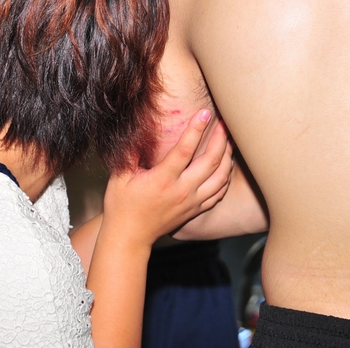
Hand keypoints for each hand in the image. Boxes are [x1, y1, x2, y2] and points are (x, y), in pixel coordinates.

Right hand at [101, 109, 232, 246]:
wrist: (130, 237)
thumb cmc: (122, 205)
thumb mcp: (120, 176)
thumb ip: (130, 152)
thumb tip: (138, 128)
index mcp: (162, 180)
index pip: (184, 150)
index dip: (196, 130)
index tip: (204, 113)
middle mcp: (181, 191)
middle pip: (210, 162)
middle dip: (220, 139)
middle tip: (224, 122)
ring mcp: (191, 202)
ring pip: (220, 177)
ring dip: (228, 157)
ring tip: (229, 140)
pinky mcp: (195, 210)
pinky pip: (219, 192)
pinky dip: (226, 177)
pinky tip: (226, 165)